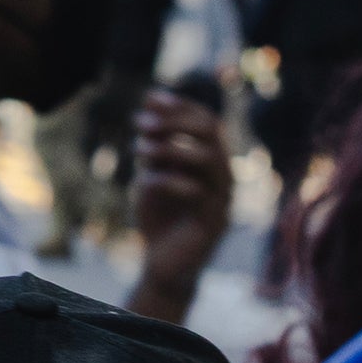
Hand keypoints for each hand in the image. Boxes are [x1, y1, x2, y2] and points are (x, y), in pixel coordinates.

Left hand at [121, 87, 233, 322]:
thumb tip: (148, 108)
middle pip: (212, 133)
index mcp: (213, 162)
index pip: (208, 120)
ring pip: (208, 158)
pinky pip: (196, 192)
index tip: (150, 99)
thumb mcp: (154, 173)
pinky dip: (167, 180)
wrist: (164, 263)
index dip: (181, 105)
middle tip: (140, 124)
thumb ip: (156, 146)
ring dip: (168, 147)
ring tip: (138, 149)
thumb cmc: (160, 215)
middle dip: (174, 120)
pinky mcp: (212, 223)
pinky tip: (144, 180)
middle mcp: (223, 177)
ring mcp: (222, 200)